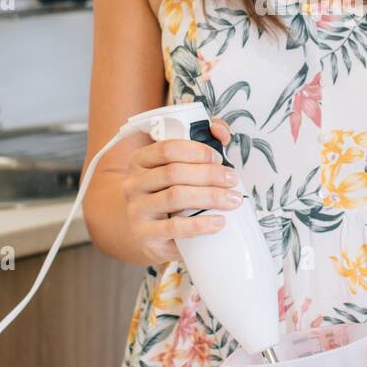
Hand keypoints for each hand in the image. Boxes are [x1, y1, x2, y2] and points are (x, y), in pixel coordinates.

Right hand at [123, 117, 236, 268]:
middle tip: (233, 179)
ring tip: (233, 200)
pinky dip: (200, 224)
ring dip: (210, 197)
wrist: (149, 233)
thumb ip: (202, 142)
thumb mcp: (180, 169)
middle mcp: (133, 184)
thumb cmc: (170, 194)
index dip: (196, 151)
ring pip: (175, 197)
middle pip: (174, 172)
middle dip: (209, 174)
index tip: (219, 158)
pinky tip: (219, 222)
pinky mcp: (144, 235)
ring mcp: (136, 210)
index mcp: (140, 161)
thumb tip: (220, 131)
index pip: (167, 148)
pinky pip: (174, 228)